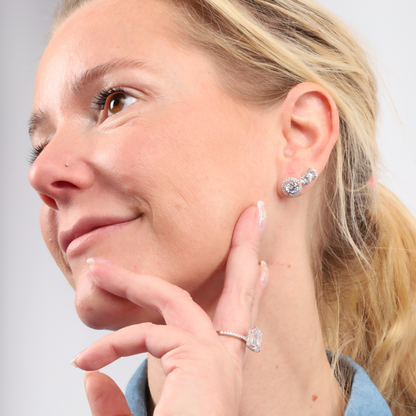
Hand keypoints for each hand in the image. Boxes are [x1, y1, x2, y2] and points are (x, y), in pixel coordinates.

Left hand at [72, 203, 267, 415]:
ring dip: (136, 283)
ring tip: (100, 270)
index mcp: (220, 374)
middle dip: (244, 250)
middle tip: (251, 216)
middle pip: (239, 293)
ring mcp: (216, 359)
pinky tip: (86, 360)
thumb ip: (117, 408)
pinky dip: (112, 345)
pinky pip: (147, 334)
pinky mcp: (200, 360)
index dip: (251, 289)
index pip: (237, 321)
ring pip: (180, 300)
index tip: (260, 267)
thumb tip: (90, 385)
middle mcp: (226, 362)